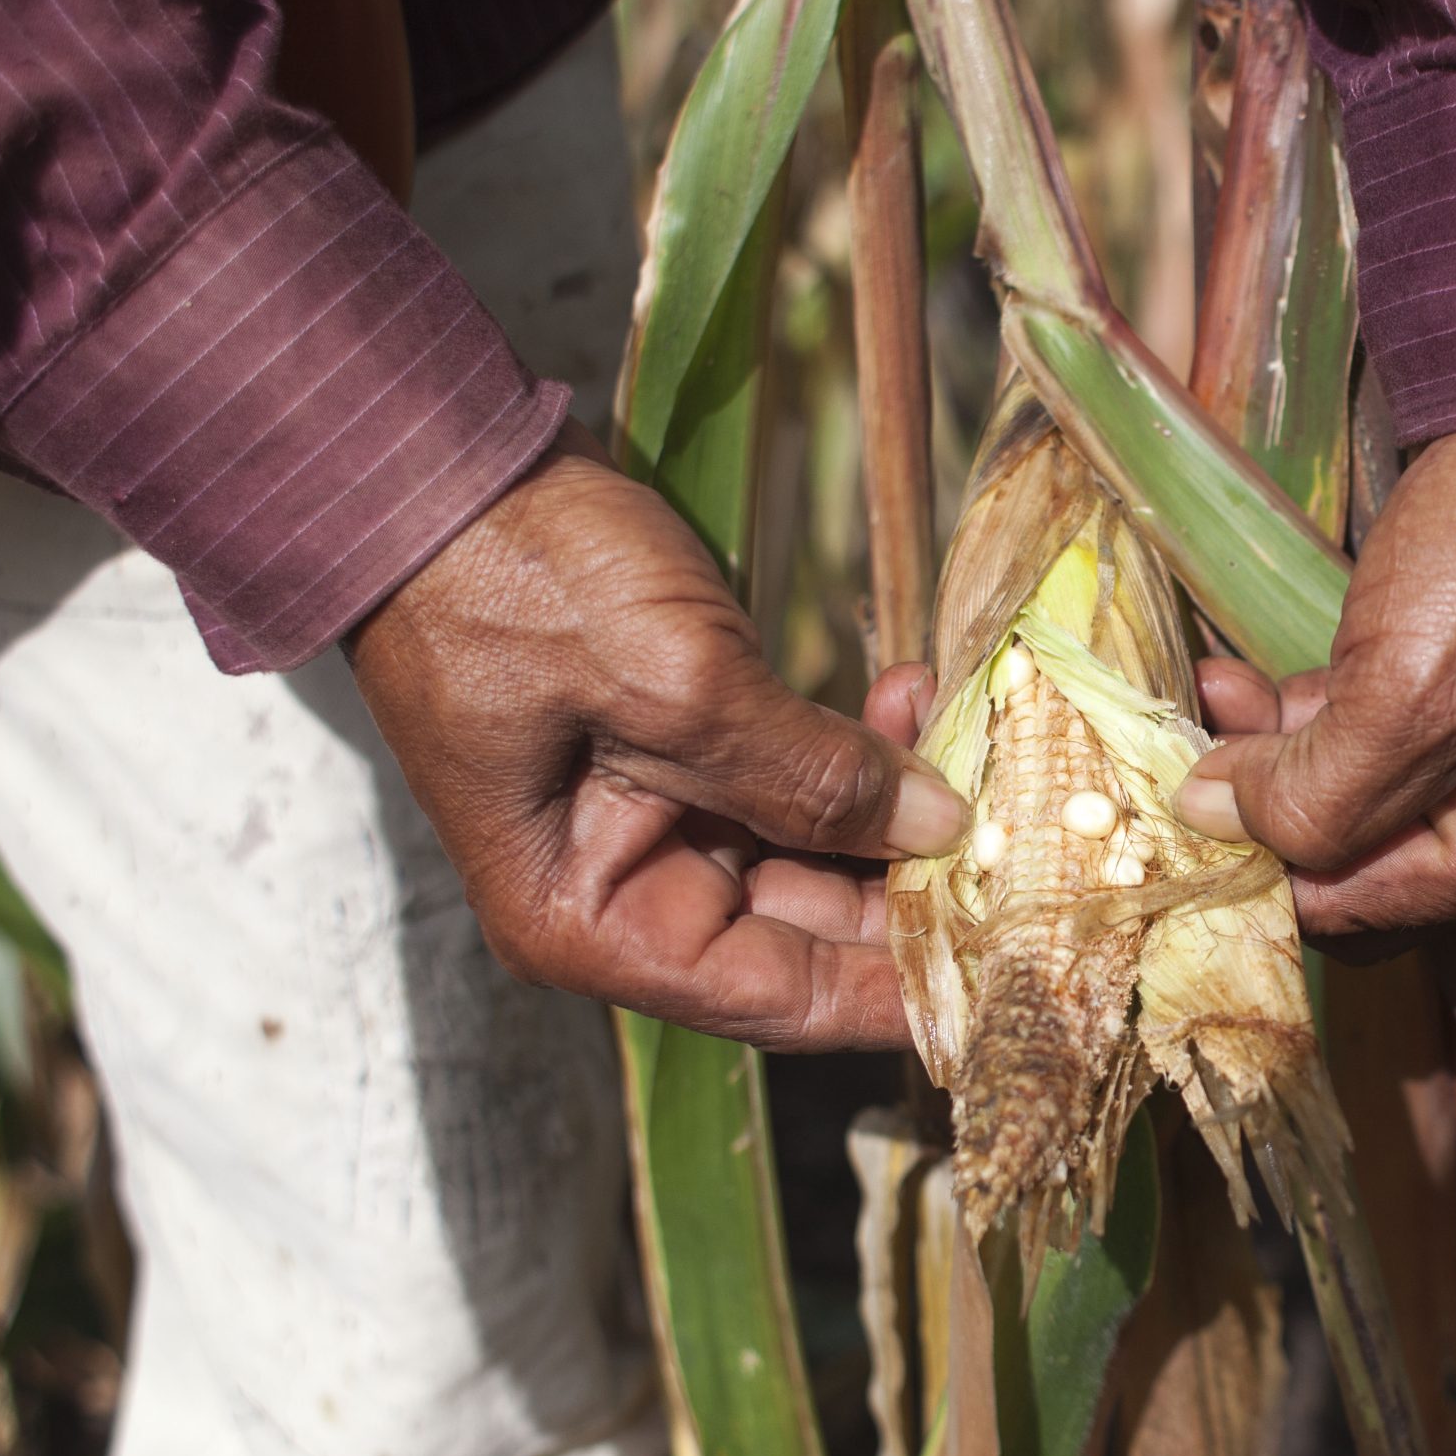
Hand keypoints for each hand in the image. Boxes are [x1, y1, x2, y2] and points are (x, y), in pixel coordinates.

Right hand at [346, 423, 965, 1048]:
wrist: (423, 459)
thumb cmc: (514, 580)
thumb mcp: (676, 682)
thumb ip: (810, 773)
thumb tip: (945, 828)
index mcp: (588, 921)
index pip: (778, 996)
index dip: (901, 985)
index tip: (1017, 958)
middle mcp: (619, 892)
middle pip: (806, 930)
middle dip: (916, 882)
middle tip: (1032, 837)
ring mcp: (645, 815)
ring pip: (809, 848)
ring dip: (895, 800)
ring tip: (973, 738)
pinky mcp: (672, 742)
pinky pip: (786, 775)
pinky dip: (849, 744)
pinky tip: (913, 695)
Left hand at [1175, 411, 1455, 952]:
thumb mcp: (1414, 684)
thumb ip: (1315, 790)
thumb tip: (1209, 826)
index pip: (1362, 910)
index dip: (1262, 865)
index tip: (1173, 809)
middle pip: (1355, 861)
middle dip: (1266, 806)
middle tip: (1180, 746)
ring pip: (1349, 795)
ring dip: (1270, 753)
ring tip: (1209, 691)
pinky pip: (1369, 736)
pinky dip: (1306, 714)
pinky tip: (1241, 677)